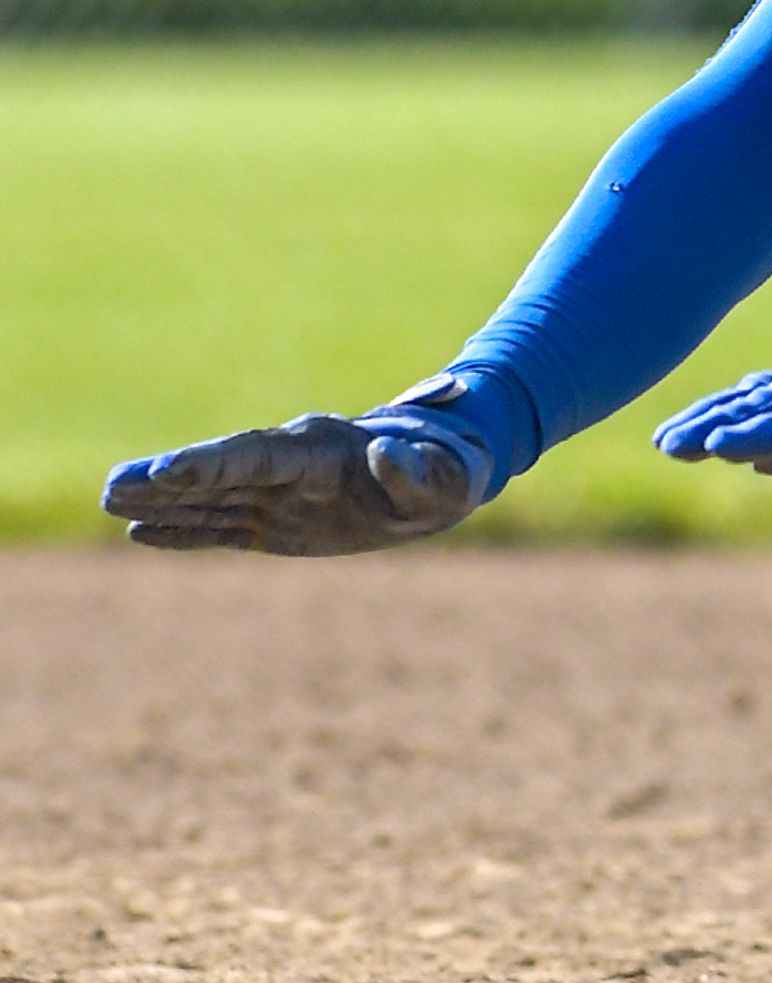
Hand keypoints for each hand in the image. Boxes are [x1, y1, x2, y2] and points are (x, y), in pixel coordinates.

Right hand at [103, 383, 499, 554]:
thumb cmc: (451, 474)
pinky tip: (140, 532)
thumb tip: (385, 456)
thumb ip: (417, 471)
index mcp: (324, 450)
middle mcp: (291, 466)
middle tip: (111, 487)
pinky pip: (222, 528)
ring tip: (109, 500)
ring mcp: (279, 494)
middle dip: (169, 481)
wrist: (444, 474)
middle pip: (220, 473)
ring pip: (211, 499)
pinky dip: (184, 531)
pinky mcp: (276, 522)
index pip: (258, 456)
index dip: (212, 464)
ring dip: (162, 503)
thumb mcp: (449, 480)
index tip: (165, 470)